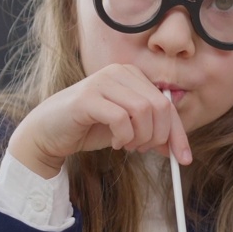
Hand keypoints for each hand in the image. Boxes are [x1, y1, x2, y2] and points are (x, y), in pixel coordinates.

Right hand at [7, 64, 190, 177]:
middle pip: (160, 107)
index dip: (178, 133)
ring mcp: (103, 82)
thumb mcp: (128, 131)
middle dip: (158, 136)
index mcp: (132, 75)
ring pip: (143, 111)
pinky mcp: (87, 97)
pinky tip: (114, 142)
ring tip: (127, 145)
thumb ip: (151, 134)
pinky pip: (121, 119)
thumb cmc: (89, 128)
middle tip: (143, 149)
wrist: (49, 132)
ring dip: (140, 137)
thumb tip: (177, 150)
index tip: (183, 159)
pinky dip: (123, 137)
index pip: (167, 104)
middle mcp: (119, 72)